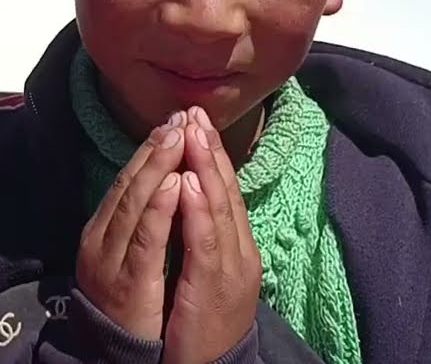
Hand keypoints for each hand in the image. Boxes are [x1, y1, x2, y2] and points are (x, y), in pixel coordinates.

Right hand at [75, 111, 187, 340]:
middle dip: (156, 148)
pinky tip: (178, 183)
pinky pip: (146, 239)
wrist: (121, 358)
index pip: (129, 181)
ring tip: (178, 136)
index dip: (152, 150)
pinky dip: (161, 208)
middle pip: (130, 184)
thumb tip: (162, 183)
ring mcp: (110, 260)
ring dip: (158, 167)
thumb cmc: (134, 307)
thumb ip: (140, 223)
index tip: (176, 120)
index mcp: (105, 231)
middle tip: (180, 116)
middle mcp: (102, 239)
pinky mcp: (128, 283)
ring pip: (134, 203)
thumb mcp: (133, 257)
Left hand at [163, 107, 261, 363]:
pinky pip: (206, 243)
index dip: (212, 153)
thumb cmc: (203, 318)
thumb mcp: (206, 268)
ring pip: (220, 210)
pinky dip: (201, 210)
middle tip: (195, 112)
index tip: (197, 118)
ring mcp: (230, 269)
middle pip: (226, 191)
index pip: (224, 190)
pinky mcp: (214, 287)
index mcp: (235, 245)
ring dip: (207, 168)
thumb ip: (203, 233)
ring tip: (195, 134)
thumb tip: (192, 193)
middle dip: (210, 149)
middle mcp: (238, 252)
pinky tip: (192, 183)